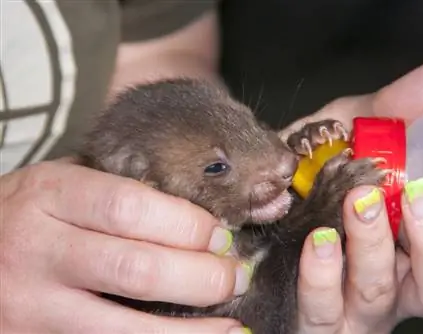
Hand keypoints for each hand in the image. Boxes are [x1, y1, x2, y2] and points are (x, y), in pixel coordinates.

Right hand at [0, 159, 249, 333]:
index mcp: (48, 195)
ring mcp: (33, 305)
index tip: (222, 237)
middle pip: (135, 269)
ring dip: (190, 331)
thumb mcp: (60, 183)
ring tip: (233, 324)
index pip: (129, 208)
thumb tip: (195, 202)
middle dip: (201, 277)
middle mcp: (37, 249)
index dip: (186, 225)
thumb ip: (115, 188)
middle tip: (236, 276)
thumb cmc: (27, 213)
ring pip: (124, 327)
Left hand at [280, 53, 422, 332]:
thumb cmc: (318, 162)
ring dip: (365, 256)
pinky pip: (319, 312)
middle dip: (419, 242)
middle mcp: (391, 284)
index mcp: (412, 249)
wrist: (260, 181)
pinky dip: (319, 279)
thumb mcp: (354, 130)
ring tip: (344, 215)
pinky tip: (314, 242)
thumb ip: (396, 109)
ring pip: (373, 302)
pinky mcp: (308, 312)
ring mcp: (349, 305)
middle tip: (381, 195)